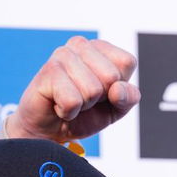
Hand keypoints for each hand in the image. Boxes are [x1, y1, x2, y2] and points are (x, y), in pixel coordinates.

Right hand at [0, 36, 138, 143]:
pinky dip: (68, 112)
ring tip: (70, 101)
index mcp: (100, 47)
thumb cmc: (84, 115)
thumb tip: (117, 89)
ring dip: (83, 106)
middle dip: (100, 97)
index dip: (118, 87)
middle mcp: (81, 45)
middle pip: (111, 76)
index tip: (102, 93)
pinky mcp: (48, 72)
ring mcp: (62, 55)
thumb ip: (128, 97)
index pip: (127, 62)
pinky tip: (58, 105)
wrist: (49, 131)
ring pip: (92, 91)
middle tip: (83, 98)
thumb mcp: (115, 109)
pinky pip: (73, 101)